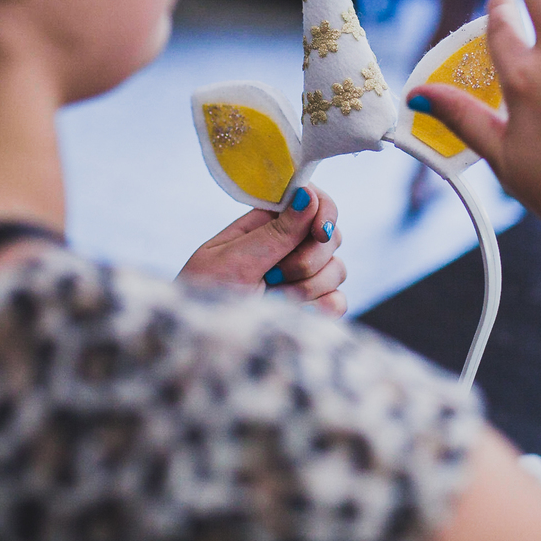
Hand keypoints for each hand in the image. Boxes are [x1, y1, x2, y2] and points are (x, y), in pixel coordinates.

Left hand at [177, 185, 346, 316]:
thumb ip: (276, 232)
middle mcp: (288, 247)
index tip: (319, 231)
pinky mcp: (312, 307)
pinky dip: (320, 309)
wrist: (202, 346)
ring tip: (271, 301)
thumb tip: (307, 194)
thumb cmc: (205, 297)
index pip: (310, 200)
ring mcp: (302, 278)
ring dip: (306, 288)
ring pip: (337, 269)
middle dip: (307, 260)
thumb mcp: (235, 261)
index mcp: (265, 224)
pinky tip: (292, 314)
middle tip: (272, 276)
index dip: (323, 211)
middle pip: (330, 236)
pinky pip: (338, 300)